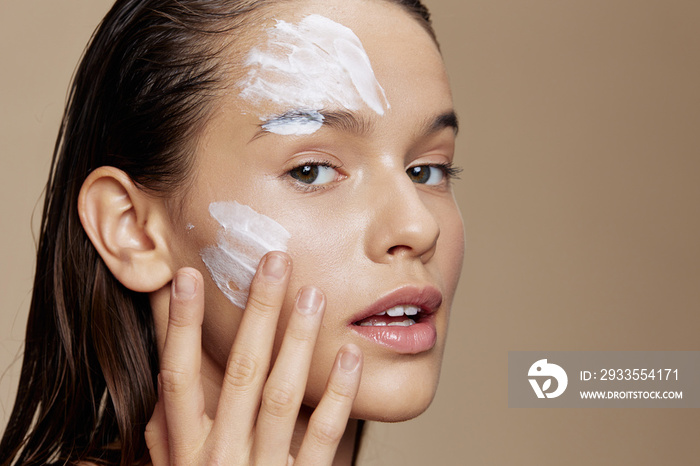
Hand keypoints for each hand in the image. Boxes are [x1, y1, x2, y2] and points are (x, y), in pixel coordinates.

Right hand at [145, 252, 362, 464]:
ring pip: (280, 394)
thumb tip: (167, 377)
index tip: (184, 277)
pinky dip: (339, 394)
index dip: (177, 328)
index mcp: (186, 453)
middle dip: (255, 314)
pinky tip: (351, 355)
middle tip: (274, 261)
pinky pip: (323, 436)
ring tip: (313, 293)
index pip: (175, 378)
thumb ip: (171, 433)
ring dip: (297, 340)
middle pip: (237, 372)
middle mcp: (220, 457)